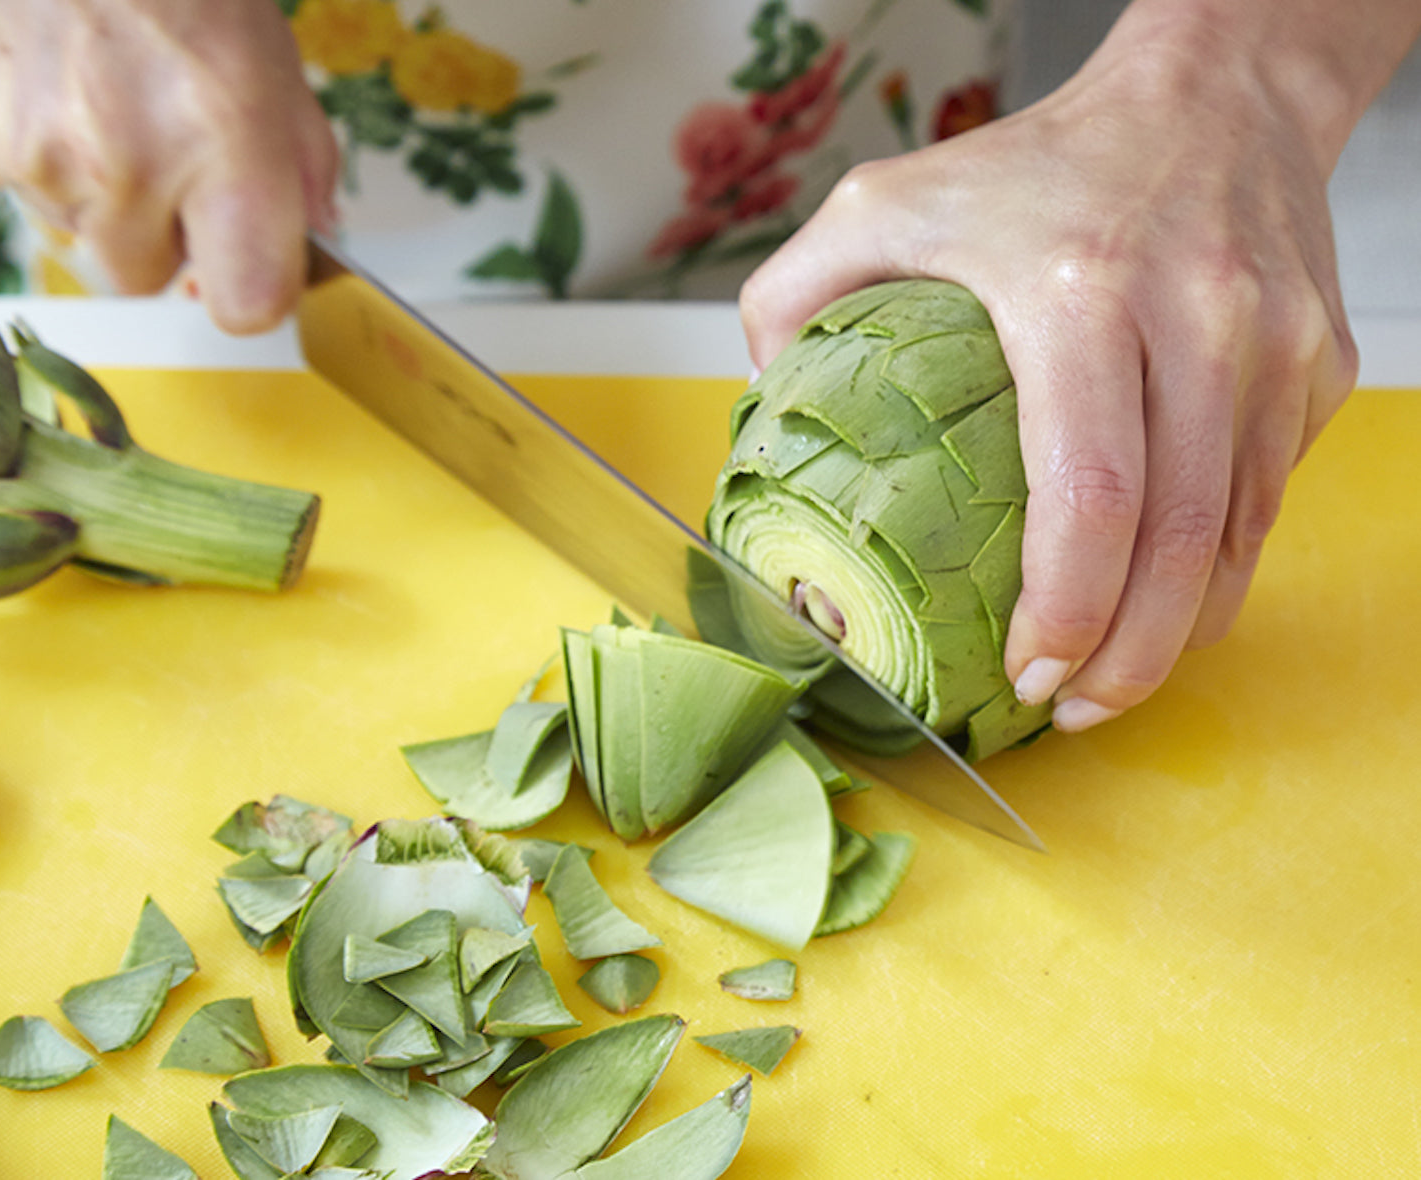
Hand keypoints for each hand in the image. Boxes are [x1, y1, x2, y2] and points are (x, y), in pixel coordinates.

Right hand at [0, 0, 337, 333]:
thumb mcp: (269, 49)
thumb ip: (300, 157)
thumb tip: (312, 233)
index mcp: (223, 141)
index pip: (249, 304)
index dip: (251, 290)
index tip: (250, 262)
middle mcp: (124, 162)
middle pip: (148, 278)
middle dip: (163, 234)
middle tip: (165, 147)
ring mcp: (32, 152)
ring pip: (75, 230)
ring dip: (94, 186)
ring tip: (100, 87)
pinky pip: (11, 180)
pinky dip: (33, 144)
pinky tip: (47, 72)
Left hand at [739, 5, 1383, 731]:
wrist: (1215, 96)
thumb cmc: (1043, 159)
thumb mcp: (884, 200)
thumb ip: (796, 295)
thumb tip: (765, 406)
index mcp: (1079, 290)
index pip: (1089, 491)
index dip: (1063, 608)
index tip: (1026, 670)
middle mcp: (1197, 319)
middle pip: (1181, 541)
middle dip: (1128, 658)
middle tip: (1071, 707)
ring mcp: (1275, 346)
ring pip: (1240, 537)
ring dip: (1180, 632)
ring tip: (1114, 677)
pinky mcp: (1318, 364)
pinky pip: (1271, 497)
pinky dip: (1219, 567)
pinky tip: (1168, 595)